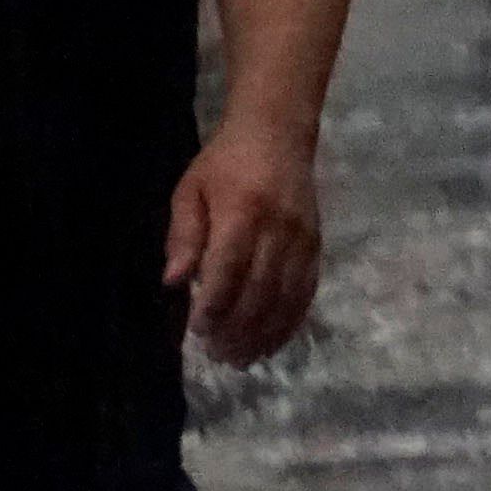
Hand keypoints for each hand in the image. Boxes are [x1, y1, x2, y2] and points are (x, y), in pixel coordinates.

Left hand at [166, 113, 325, 363]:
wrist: (279, 132)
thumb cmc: (224, 163)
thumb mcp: (190, 190)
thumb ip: (184, 235)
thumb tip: (174, 281)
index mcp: (242, 211)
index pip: (229, 268)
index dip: (214, 304)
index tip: (197, 332)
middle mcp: (279, 228)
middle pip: (261, 289)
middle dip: (239, 328)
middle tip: (219, 356)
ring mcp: (303, 237)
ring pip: (287, 295)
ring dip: (265, 332)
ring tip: (244, 358)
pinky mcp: (317, 244)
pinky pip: (308, 289)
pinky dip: (292, 319)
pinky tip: (274, 340)